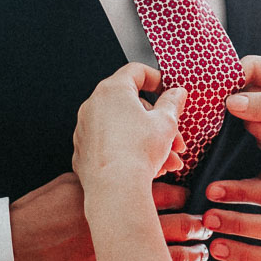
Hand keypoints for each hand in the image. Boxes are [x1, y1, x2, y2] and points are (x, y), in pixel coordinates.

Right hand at [10, 173, 210, 260]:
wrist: (14, 250)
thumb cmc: (38, 214)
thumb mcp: (71, 184)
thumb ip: (101, 180)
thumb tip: (119, 171)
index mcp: (117, 197)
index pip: (167, 193)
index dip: (184, 197)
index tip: (190, 199)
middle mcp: (125, 224)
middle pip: (178, 223)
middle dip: (196, 225)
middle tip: (205, 226)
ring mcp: (121, 255)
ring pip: (173, 254)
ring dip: (192, 254)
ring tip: (201, 254)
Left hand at [72, 63, 188, 194]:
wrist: (115, 189)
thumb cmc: (138, 153)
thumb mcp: (166, 123)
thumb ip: (172, 103)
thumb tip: (176, 93)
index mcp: (112, 90)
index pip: (136, 71)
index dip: (157, 79)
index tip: (169, 92)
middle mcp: (93, 106)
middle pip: (131, 105)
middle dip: (157, 122)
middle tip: (175, 139)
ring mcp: (85, 129)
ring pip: (123, 128)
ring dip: (147, 141)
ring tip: (167, 160)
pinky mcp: (83, 152)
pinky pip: (110, 145)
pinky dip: (128, 151)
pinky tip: (147, 168)